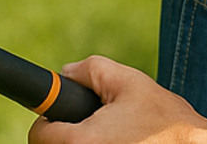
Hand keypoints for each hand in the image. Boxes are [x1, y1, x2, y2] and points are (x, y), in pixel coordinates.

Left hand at [26, 56, 206, 143]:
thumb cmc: (167, 121)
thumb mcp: (129, 82)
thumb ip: (92, 70)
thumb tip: (66, 72)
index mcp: (81, 142)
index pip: (39, 135)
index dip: (51, 120)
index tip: (67, 116)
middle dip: (70, 134)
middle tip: (96, 125)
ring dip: (89, 142)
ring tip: (117, 135)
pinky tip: (125, 142)